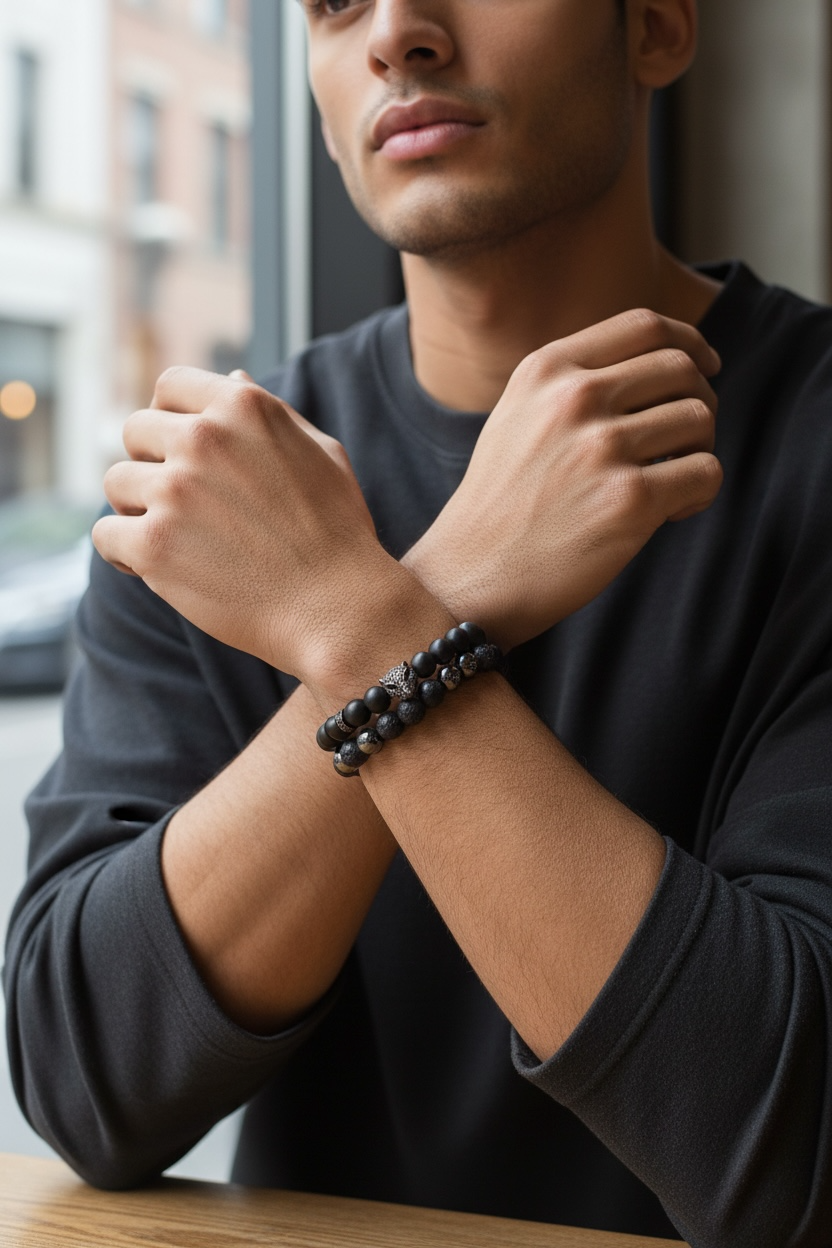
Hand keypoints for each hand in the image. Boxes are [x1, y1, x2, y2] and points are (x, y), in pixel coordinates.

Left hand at [93, 368, 388, 677]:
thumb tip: (231, 375)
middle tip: (184, 505)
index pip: (170, 386)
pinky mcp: (153, 544)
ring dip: (137, 509)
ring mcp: (175, 490)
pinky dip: (124, 553)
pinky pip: (106, 534)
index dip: (170, 418)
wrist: (339, 608)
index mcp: (244, 407)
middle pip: (135, 431)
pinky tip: (158, 568)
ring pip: (116, 482)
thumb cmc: (338, 534)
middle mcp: (204, 438)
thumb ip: (271, 413)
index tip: (180, 451)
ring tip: (177, 540)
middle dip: (152, 464)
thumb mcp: (321, 453)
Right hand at [404, 309, 722, 650]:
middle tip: (688, 438)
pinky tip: (669, 512)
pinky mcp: (628, 500)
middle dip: (700, 400)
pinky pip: (705, 473)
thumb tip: (657, 366)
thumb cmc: (499, 505)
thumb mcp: (517, 416)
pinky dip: (700, 493)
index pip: (643, 325)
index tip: (705, 366)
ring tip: (670, 480)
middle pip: (681, 368)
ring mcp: (602, 448)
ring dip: (699, 449)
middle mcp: (574, 399)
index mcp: (546, 370)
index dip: (689, 342)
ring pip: (700, 418)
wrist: (470, 576)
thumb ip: (572, 382)